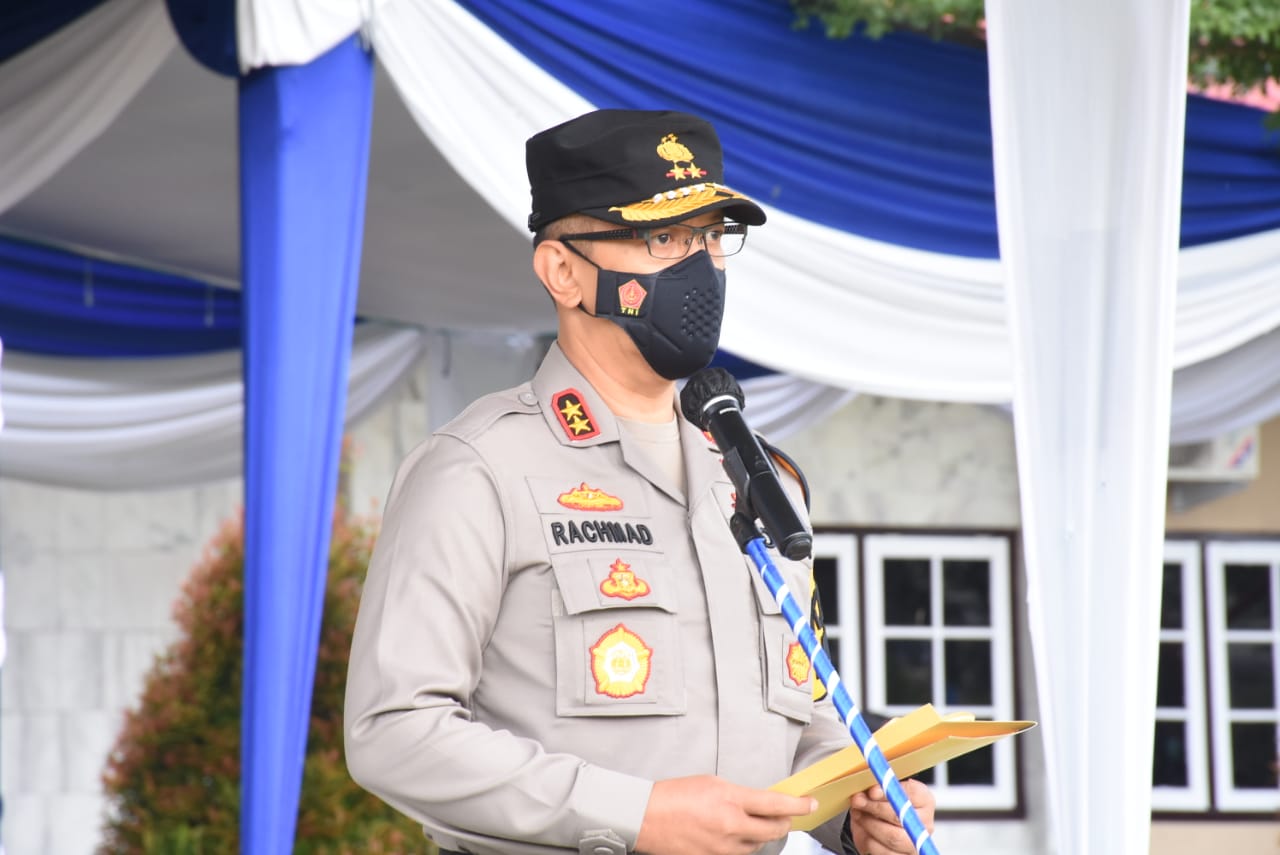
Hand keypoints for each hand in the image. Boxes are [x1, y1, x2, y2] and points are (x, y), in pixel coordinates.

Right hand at [635, 775, 816, 854]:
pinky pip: (738, 854)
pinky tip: (734, 834)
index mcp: (730, 801)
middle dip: (784, 822)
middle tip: (787, 815)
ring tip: (752, 822)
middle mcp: (731, 827)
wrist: (645, 817)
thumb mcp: (711, 783)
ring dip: (762, 834)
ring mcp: (723, 848)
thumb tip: (760, 802)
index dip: (798, 804)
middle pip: (774, 830)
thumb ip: (739, 794)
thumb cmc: (673, 796)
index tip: (809, 802)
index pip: (776, 804)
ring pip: (757, 845)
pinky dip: (742, 844)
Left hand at [847, 779, 934, 854]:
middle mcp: (924, 823)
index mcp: (924, 800)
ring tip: (858, 815)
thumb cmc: (883, 803)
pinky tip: (864, 831)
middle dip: (874, 808)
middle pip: (900, 817)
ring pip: (891, 837)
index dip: (890, 792)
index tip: (872, 791)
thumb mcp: (882, 790)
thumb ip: (878, 787)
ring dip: (869, 825)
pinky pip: (884, 852)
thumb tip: (872, 791)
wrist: (879, 824)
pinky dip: (868, 841)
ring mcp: (916, 843)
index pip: (912, 793)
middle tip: (858, 801)